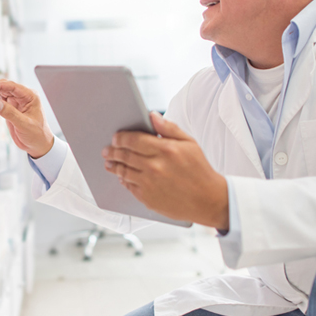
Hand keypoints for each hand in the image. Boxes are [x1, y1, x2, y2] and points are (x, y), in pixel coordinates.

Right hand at [0, 79, 54, 158]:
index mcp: (30, 96)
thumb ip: (10, 114)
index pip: (12, 86)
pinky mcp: (11, 108)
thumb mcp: (24, 125)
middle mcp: (23, 96)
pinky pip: (1, 99)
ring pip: (1, 91)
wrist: (38, 145)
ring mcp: (17, 102)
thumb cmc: (37, 135)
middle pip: (5, 86)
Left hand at [103, 112, 228, 229]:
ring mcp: (150, 184)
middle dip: (113, 151)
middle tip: (107, 150)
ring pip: (123, 171)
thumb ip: (169, 128)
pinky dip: (123, 180)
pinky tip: (122, 176)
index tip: (115, 137)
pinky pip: (129, 186)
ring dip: (113, 166)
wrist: (208, 200)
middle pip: (125, 155)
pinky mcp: (148, 198)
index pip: (134, 140)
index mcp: (166, 150)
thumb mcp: (190, 143)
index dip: (121, 137)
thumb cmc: (199, 170)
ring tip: (109, 162)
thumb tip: (152, 115)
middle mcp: (155, 167)